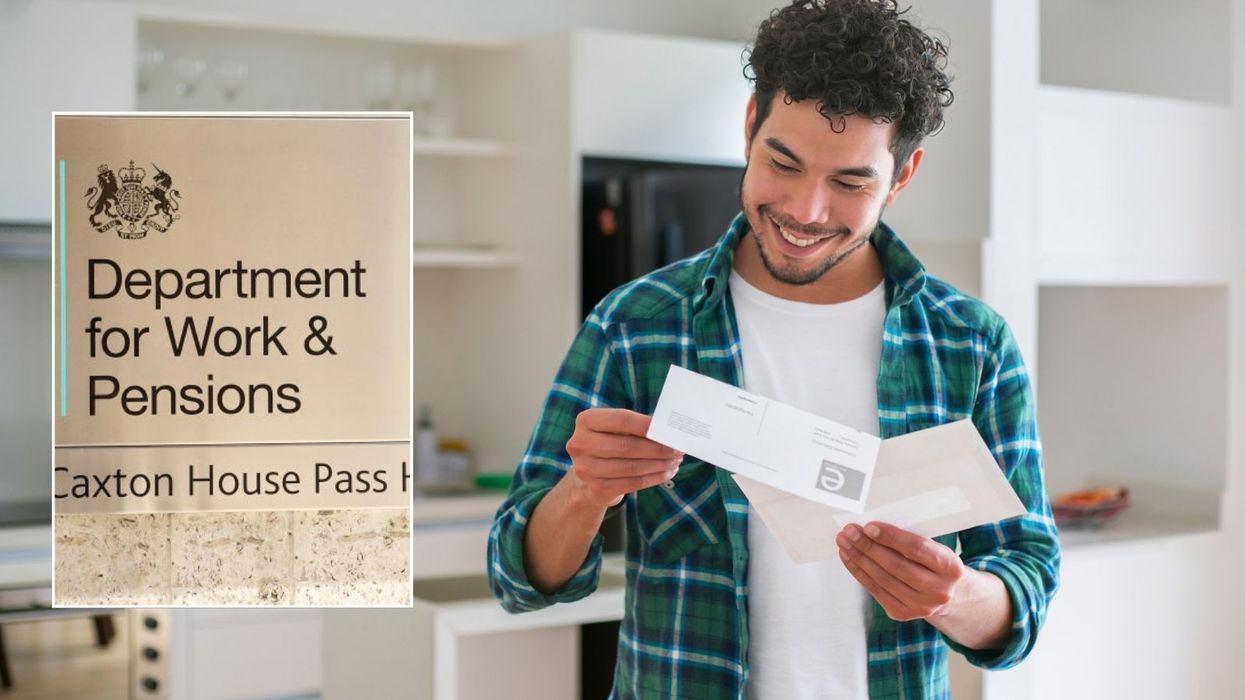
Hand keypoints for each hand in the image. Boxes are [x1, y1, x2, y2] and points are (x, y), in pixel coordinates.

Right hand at [565, 408, 683, 509]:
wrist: (589, 473)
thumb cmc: (611, 442)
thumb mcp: (616, 428)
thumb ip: (638, 426)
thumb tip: (670, 430)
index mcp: (586, 420)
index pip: (621, 420)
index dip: (648, 425)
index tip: (669, 430)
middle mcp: (581, 444)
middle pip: (628, 446)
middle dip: (658, 448)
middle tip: (678, 448)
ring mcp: (586, 469)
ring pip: (633, 467)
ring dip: (660, 464)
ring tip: (675, 460)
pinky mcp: (597, 488)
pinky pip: (633, 483)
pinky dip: (654, 478)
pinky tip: (667, 472)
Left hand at [836, 521, 964, 621]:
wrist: (949, 596)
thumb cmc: (935, 565)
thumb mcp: (935, 550)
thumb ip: (910, 541)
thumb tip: (872, 529)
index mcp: (951, 568)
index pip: (917, 549)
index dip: (891, 537)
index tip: (869, 527)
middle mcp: (939, 590)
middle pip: (895, 565)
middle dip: (868, 546)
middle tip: (849, 531)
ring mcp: (921, 606)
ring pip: (882, 579)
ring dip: (858, 558)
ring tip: (845, 542)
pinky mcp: (903, 613)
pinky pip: (875, 590)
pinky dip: (859, 572)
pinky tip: (849, 558)